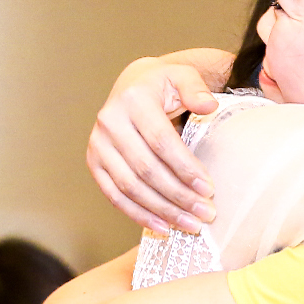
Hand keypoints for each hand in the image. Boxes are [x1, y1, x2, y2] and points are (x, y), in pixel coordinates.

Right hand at [86, 53, 224, 235]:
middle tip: (206, 214)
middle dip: (179, 196)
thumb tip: (207, 106)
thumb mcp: (182, 76)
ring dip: (162, 211)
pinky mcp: (94, 163)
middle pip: (146, 169)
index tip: (209, 189)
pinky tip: (163, 227)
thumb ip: (196, 88)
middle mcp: (110, 122)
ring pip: (131, 187)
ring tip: (190, 225)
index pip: (161, 142)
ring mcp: (98, 144)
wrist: (132, 86)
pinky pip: (115, 195)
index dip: (185, 168)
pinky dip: (139, 214)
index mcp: (133, 100)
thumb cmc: (162, 85)